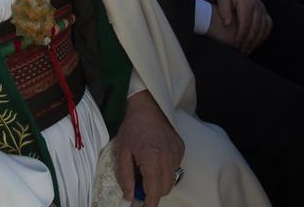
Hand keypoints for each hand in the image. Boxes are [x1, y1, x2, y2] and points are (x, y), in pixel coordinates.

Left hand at [114, 90, 184, 206]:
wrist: (148, 106)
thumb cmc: (132, 127)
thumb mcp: (122, 152)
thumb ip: (125, 176)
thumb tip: (129, 196)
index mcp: (152, 159)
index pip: (154, 191)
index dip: (149, 204)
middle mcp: (168, 158)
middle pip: (165, 189)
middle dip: (153, 192)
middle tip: (139, 185)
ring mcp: (177, 153)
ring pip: (171, 179)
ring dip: (159, 181)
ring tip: (146, 168)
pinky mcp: (181, 149)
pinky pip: (175, 168)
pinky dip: (165, 169)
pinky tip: (155, 158)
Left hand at [207, 0, 272, 52]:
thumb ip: (224, 10)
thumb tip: (228, 24)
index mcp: (247, 3)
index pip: (246, 24)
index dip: (241, 36)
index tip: (236, 45)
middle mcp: (258, 6)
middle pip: (256, 28)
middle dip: (249, 42)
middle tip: (242, 51)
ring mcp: (263, 8)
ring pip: (264, 28)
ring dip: (257, 41)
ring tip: (249, 49)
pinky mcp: (264, 10)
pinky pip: (268, 24)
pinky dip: (264, 34)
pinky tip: (257, 41)